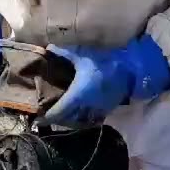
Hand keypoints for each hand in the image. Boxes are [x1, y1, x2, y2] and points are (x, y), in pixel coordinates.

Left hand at [42, 35, 169, 127]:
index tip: (38, 120)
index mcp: (78, 94)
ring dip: (69, 120)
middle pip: (67, 119)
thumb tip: (48, 47)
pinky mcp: (107, 108)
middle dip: (57, 119)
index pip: (59, 111)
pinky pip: (91, 118)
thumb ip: (64, 52)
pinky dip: (82, 118)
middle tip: (47, 115)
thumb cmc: (105, 61)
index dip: (47, 117)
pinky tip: (79, 113)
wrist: (131, 68)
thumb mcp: (82, 55)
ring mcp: (98, 109)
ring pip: (79, 121)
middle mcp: (86, 106)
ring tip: (61, 116)